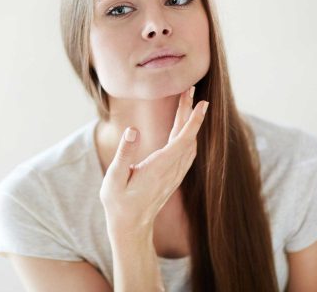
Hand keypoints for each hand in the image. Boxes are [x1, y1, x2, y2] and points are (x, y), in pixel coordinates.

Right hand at [99, 86, 208, 231]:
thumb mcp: (114, 178)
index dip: (193, 121)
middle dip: (190, 113)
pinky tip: (185, 128)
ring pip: (189, 144)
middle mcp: (171, 170)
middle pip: (187, 137)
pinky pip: (186, 153)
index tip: (202, 104)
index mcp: (159, 167)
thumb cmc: (118, 203)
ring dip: (190, 123)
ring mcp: (174, 174)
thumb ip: (124, 153)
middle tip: (191, 90)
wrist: (130, 226)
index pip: (181, 140)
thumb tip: (133, 130)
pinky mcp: (172, 177)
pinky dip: (188, 135)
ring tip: (187, 103)